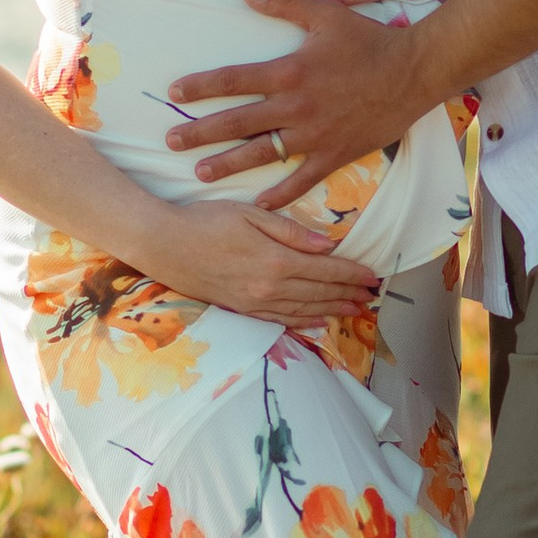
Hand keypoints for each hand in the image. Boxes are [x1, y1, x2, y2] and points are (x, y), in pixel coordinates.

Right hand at [139, 200, 381, 323]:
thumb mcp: (251, 215)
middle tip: (372, 296)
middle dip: (349, 294)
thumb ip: (292, 232)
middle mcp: (271, 287)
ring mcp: (256, 303)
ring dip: (333, 310)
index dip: (352, 274)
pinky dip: (304, 322)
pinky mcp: (242, 310)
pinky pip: (281, 320)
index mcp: (277, 260)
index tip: (372, 276)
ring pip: (305, 310)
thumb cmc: (206, 221)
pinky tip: (319, 322)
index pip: (326, 269)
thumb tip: (328, 244)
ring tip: (355, 311)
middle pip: (320, 292)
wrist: (164, 244)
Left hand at [170, 0, 434, 204]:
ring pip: (262, 153)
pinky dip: (280, 193)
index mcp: (289, 72)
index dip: (200, 87)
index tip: (174, 92)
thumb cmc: (370, 40)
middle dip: (200, 132)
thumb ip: (283, 4)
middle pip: (237, 122)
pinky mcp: (335, 154)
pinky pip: (303, 179)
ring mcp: (315, 135)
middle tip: (171, 141)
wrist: (414, 71)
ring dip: (228, 164)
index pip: (233, 80)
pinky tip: (259, 202)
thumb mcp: (325, 15)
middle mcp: (295, 107)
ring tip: (200, 172)